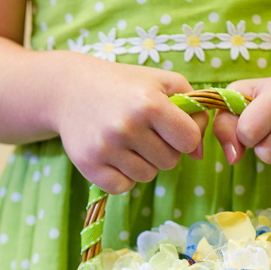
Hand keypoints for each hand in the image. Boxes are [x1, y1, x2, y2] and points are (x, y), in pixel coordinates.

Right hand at [52, 57, 209, 194]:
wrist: (70, 89)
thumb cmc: (125, 85)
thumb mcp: (163, 82)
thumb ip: (194, 110)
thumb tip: (200, 154)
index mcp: (149, 103)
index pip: (190, 140)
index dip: (186, 136)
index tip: (172, 127)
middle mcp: (126, 126)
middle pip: (170, 161)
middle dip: (164, 150)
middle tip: (145, 132)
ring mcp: (105, 148)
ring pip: (147, 176)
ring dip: (143, 163)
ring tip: (128, 142)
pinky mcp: (88, 165)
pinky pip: (123, 187)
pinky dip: (123, 176)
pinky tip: (114, 156)